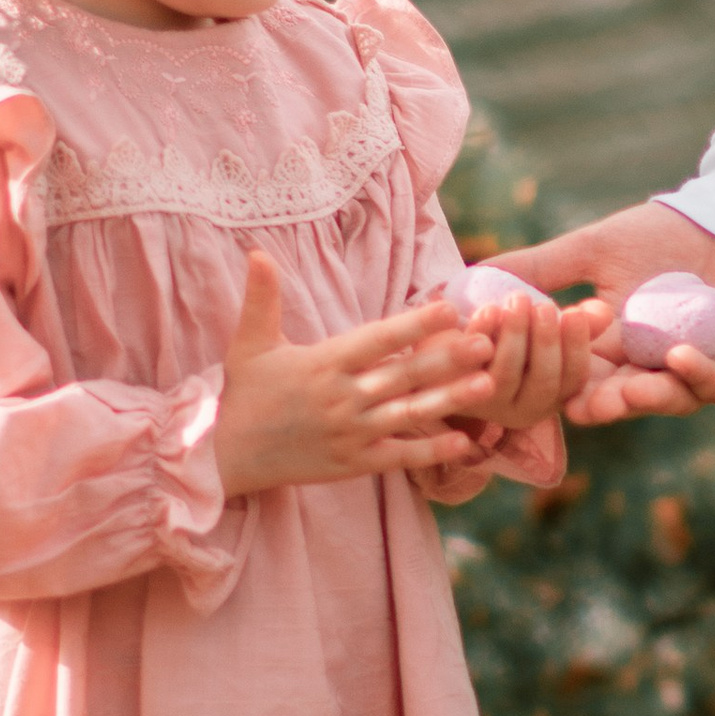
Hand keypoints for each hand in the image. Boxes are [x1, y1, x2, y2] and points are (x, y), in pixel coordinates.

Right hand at [212, 253, 497, 497]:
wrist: (226, 456)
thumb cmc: (244, 394)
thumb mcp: (249, 344)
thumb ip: (261, 298)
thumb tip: (256, 252)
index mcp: (323, 364)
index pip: (377, 340)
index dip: (413, 325)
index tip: (448, 309)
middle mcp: (342, 398)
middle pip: (403, 375)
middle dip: (447, 358)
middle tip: (486, 343)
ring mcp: (350, 433)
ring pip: (409, 414)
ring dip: (450, 399)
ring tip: (488, 385)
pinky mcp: (353, 464)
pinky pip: (399, 457)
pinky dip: (431, 452)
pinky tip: (465, 442)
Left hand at [439, 279, 606, 447]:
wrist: (451, 348)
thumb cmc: (511, 330)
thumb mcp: (548, 325)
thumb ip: (577, 322)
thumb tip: (602, 312)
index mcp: (556, 394)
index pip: (576, 379)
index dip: (578, 347)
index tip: (576, 313)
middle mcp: (527, 408)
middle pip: (544, 382)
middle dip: (547, 342)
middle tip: (545, 306)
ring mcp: (491, 403)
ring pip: (507, 375)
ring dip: (515, 335)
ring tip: (518, 299)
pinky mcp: (457, 391)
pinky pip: (471, 366)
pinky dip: (483, 334)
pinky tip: (490, 308)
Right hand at [498, 202, 714, 425]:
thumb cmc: (665, 230)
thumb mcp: (594, 249)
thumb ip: (537, 268)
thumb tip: (464, 281)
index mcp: (615, 350)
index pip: (579, 377)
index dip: (558, 382)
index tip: (540, 384)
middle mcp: (653, 370)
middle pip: (622, 399)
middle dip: (604, 404)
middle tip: (584, 407)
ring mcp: (703, 374)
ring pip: (670, 398)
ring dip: (647, 397)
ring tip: (628, 390)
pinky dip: (699, 374)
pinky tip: (677, 357)